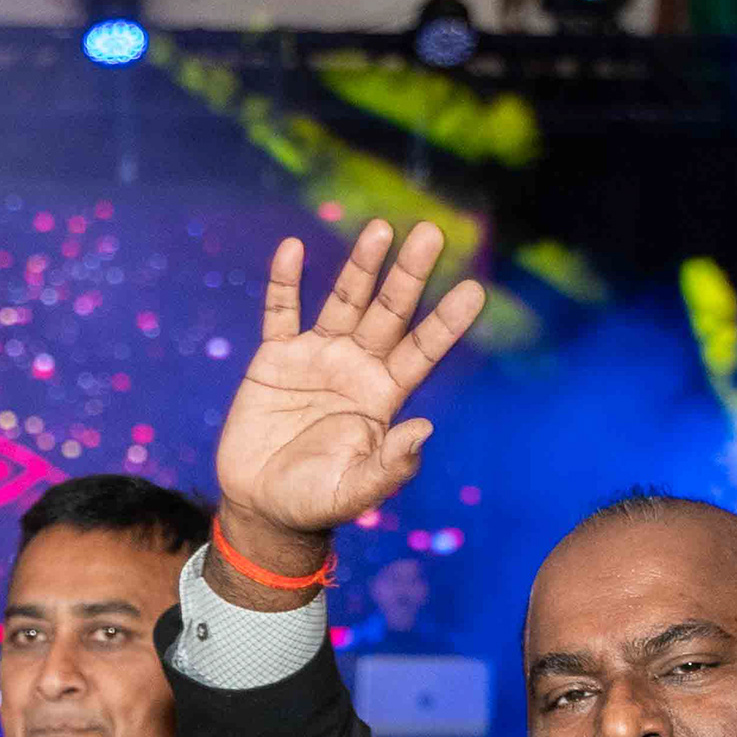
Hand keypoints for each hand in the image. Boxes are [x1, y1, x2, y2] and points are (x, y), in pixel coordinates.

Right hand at [209, 221, 485, 598]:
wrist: (262, 506)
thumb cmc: (314, 503)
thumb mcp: (355, 492)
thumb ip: (390, 466)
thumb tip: (425, 429)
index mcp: (384, 397)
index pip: (422, 351)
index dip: (446, 322)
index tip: (474, 289)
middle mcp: (358, 367)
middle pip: (389, 313)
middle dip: (409, 276)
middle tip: (431, 234)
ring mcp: (318, 357)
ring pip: (344, 301)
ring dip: (361, 266)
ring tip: (381, 230)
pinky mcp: (276, 358)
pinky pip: (281, 312)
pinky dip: (285, 282)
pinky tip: (293, 249)